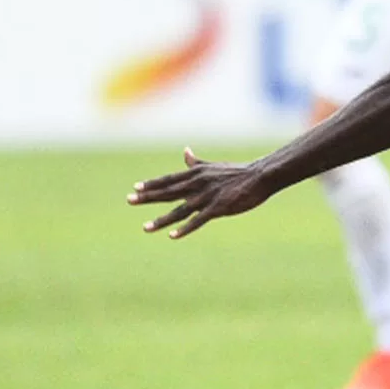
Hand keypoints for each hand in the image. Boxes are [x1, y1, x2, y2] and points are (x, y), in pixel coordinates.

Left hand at [129, 148, 273, 238]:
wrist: (260, 176)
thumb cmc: (238, 172)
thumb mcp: (213, 165)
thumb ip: (196, 163)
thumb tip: (185, 152)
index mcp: (196, 174)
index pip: (169, 180)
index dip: (152, 184)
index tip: (136, 188)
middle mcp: (198, 184)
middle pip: (168, 193)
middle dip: (147, 197)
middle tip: (129, 200)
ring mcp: (207, 197)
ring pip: (179, 210)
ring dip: (161, 220)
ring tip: (145, 227)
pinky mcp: (218, 208)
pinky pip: (197, 220)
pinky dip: (185, 228)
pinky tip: (172, 236)